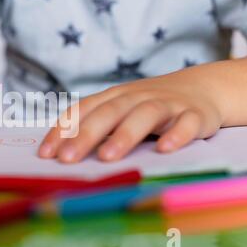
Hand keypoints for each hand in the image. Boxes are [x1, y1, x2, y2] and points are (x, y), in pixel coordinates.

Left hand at [39, 66, 225, 162]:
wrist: (201, 88)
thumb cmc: (148, 106)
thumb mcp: (120, 111)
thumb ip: (96, 127)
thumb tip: (61, 156)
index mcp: (114, 97)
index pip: (82, 109)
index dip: (63, 130)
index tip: (46, 154)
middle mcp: (136, 97)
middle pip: (109, 112)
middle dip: (85, 135)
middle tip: (67, 159)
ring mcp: (166, 103)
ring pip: (144, 114)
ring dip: (124, 135)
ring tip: (107, 157)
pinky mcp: (194, 114)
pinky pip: (186, 122)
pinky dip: (176, 134)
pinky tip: (165, 149)